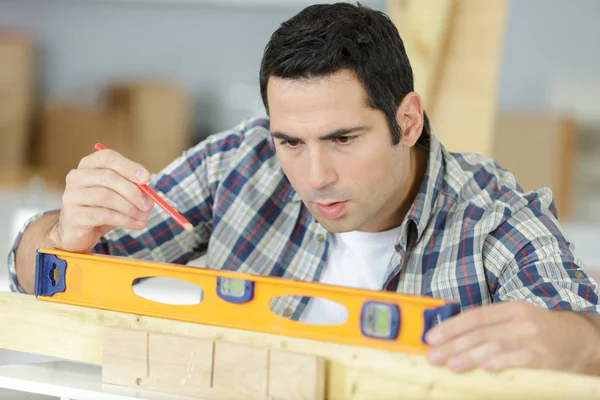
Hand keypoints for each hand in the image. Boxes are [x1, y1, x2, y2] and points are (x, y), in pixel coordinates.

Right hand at [50, 148, 153, 252]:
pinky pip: (103, 215)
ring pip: (106, 197)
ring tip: (144, 216)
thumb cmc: (100, 210)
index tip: (147, 178)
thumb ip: (133, 189)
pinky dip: (125, 220)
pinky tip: (136, 224)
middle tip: (148, 204)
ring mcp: (72, 196)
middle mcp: (76, 177)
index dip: (129, 166)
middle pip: (107, 177)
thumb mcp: (118, 195)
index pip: (107, 157)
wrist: (77, 233)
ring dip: (130, 208)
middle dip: (133, 191)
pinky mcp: (73, 216)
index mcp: (88, 165)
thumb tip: (150, 195)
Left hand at [424, 301, 599, 373]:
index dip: (451, 327)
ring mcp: (532, 338)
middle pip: (480, 332)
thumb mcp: (515, 320)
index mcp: (510, 308)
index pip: (474, 316)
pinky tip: (485, 368)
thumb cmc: (540, 332)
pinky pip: (519, 360)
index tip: (431, 338)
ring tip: (450, 365)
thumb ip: (489, 325)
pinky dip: (501, 363)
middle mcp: (520, 320)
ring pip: (494, 345)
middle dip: (453, 345)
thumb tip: (451, 334)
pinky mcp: (544, 357)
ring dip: (469, 356)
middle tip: (433, 356)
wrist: (581, 340)